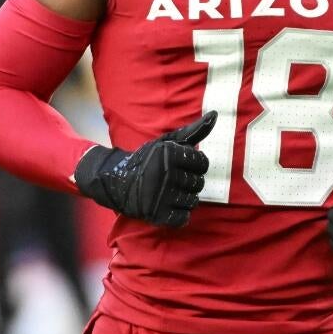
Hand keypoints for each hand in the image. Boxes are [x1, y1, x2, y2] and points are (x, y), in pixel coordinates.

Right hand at [73, 111, 214, 227]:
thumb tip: (215, 115)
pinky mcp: (156, 214)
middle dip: (190, 181)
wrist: (118, 180)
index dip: (196, 165)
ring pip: (193, 201)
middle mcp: (165, 173)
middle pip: (198, 183)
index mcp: (168, 153)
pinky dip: (180, 214)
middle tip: (175, 179)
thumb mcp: (167, 142)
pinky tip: (170, 206)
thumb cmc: (148, 159)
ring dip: (186, 198)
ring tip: (172, 192)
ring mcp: (160, 195)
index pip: (202, 162)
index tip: (184, 165)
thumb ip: (193, 130)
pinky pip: (182, 218)